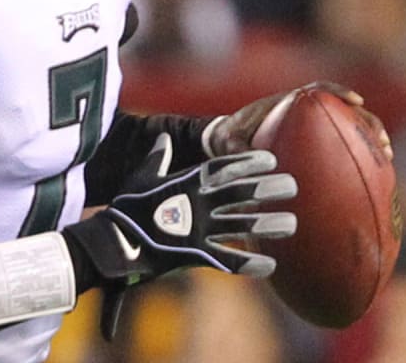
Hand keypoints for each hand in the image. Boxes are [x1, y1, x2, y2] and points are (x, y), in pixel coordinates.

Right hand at [63, 134, 296, 338]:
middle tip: (292, 186)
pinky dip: (250, 264)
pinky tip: (272, 266)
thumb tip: (162, 139)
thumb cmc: (127, 208)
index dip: (249, 162)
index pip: (224, 167)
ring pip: (241, 225)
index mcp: (186, 182)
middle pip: (241, 193)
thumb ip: (157, 158)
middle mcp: (197, 204)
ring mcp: (198, 229)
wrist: (113, 242)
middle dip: (268, 188)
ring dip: (268, 225)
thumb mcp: (142, 178)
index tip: (271, 159)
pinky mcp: (195, 255)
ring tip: (292, 225)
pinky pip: (228, 261)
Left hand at [209, 81, 392, 161]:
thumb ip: (237, 149)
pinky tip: (371, 177)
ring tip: (387, 157)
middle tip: (382, 140)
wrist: (226, 140)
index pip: (317, 90)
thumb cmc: (228, 136)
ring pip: (349, 128)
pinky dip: (357, 156)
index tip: (356, 100)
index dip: (338, 92)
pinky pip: (341, 146)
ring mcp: (312, 128)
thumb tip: (253, 164)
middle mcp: (304, 113)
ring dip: (369, 138)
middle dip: (367, 120)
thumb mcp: (228, 141)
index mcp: (287, 103)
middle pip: (344, 109)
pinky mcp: (314, 144)